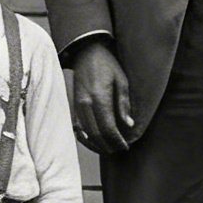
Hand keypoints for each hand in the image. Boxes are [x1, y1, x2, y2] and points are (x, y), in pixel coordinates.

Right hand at [69, 38, 134, 154]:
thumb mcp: (122, 80)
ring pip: (85, 133)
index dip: (116, 140)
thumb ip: (124, 104)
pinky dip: (86, 137)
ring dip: (96, 144)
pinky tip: (93, 141)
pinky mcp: (73, 104)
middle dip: (107, 146)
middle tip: (118, 150)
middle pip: (95, 134)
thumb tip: (129, 125)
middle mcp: (85, 104)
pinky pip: (78, 126)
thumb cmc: (107, 64)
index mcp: (99, 98)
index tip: (125, 146)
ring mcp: (77, 105)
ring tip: (108, 148)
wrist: (86, 51)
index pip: (108, 128)